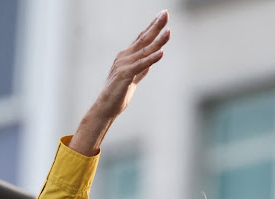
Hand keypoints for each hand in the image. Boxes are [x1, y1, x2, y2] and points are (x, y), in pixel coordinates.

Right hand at [69, 11, 170, 155]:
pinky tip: (162, 53)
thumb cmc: (118, 94)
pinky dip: (152, 59)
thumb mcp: (133, 78)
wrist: (105, 108)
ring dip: (158, 41)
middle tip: (165, 13)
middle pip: (143, 39)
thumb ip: (142, 68)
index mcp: (126, 56)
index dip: (153, 26)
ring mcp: (124, 65)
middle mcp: (124, 57)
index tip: (163, 15)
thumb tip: (152, 60)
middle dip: (156, 26)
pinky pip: (141, 66)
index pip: (142, 38)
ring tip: (169, 31)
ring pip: (144, 51)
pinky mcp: (125, 75)